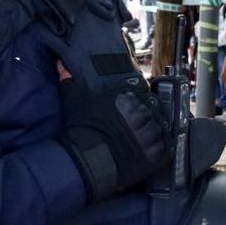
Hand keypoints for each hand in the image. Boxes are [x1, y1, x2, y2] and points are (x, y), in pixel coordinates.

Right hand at [58, 70, 168, 203]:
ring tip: (139, 141)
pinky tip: (146, 152)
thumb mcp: (74, 100)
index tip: (129, 113)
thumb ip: (69, 79)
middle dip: (145, 119)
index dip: (136, 105)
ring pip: (159, 129)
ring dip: (152, 134)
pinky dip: (157, 151)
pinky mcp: (156, 153)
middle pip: (151, 112)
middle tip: (133, 128)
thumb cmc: (81, 129)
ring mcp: (152, 133)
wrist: (86, 160)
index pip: (141, 96)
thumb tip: (61, 64)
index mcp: (130, 97)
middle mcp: (144, 113)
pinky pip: (164, 149)